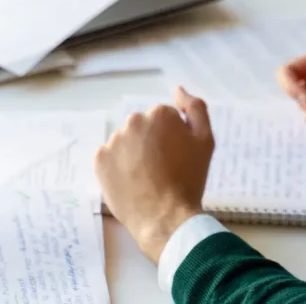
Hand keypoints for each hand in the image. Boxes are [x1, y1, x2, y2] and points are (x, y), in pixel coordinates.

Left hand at [93, 86, 214, 263]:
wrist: (165, 216)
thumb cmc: (190, 178)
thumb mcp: (206, 140)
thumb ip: (195, 108)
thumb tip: (178, 90)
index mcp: (159, 113)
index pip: (166, 118)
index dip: (174, 136)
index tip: (178, 156)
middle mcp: (133, 121)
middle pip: (144, 127)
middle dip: (152, 141)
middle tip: (164, 167)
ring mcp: (113, 141)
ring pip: (126, 141)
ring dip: (135, 152)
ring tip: (147, 177)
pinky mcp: (99, 161)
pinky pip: (110, 157)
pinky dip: (119, 165)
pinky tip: (131, 181)